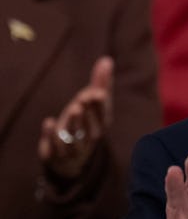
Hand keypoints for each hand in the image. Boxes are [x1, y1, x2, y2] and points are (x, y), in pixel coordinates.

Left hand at [38, 56, 114, 179]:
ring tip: (74, 108)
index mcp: (100, 125)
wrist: (71, 158)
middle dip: (89, 112)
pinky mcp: (55, 154)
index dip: (101, 105)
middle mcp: (88, 138)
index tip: (98, 92)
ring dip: (75, 123)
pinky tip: (49, 122)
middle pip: (91, 127)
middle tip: (85, 97)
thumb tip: (107, 59)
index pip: (103, 115)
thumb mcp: (92, 103)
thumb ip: (100, 83)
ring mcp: (72, 148)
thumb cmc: (85, 122)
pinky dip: (51, 135)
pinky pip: (54, 147)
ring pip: (75, 138)